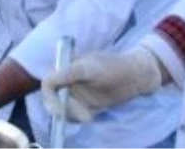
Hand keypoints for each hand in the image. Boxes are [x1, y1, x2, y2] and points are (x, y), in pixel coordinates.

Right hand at [41, 45, 168, 122]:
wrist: (136, 75)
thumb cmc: (115, 66)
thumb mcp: (90, 68)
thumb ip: (69, 73)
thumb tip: (48, 81)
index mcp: (67, 67)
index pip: (48, 83)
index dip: (50, 98)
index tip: (60, 111)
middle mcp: (68, 81)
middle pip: (53, 100)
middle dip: (64, 110)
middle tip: (85, 116)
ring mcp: (76, 94)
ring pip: (63, 109)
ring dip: (73, 116)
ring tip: (90, 116)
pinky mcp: (84, 105)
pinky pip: (74, 115)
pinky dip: (78, 119)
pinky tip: (91, 116)